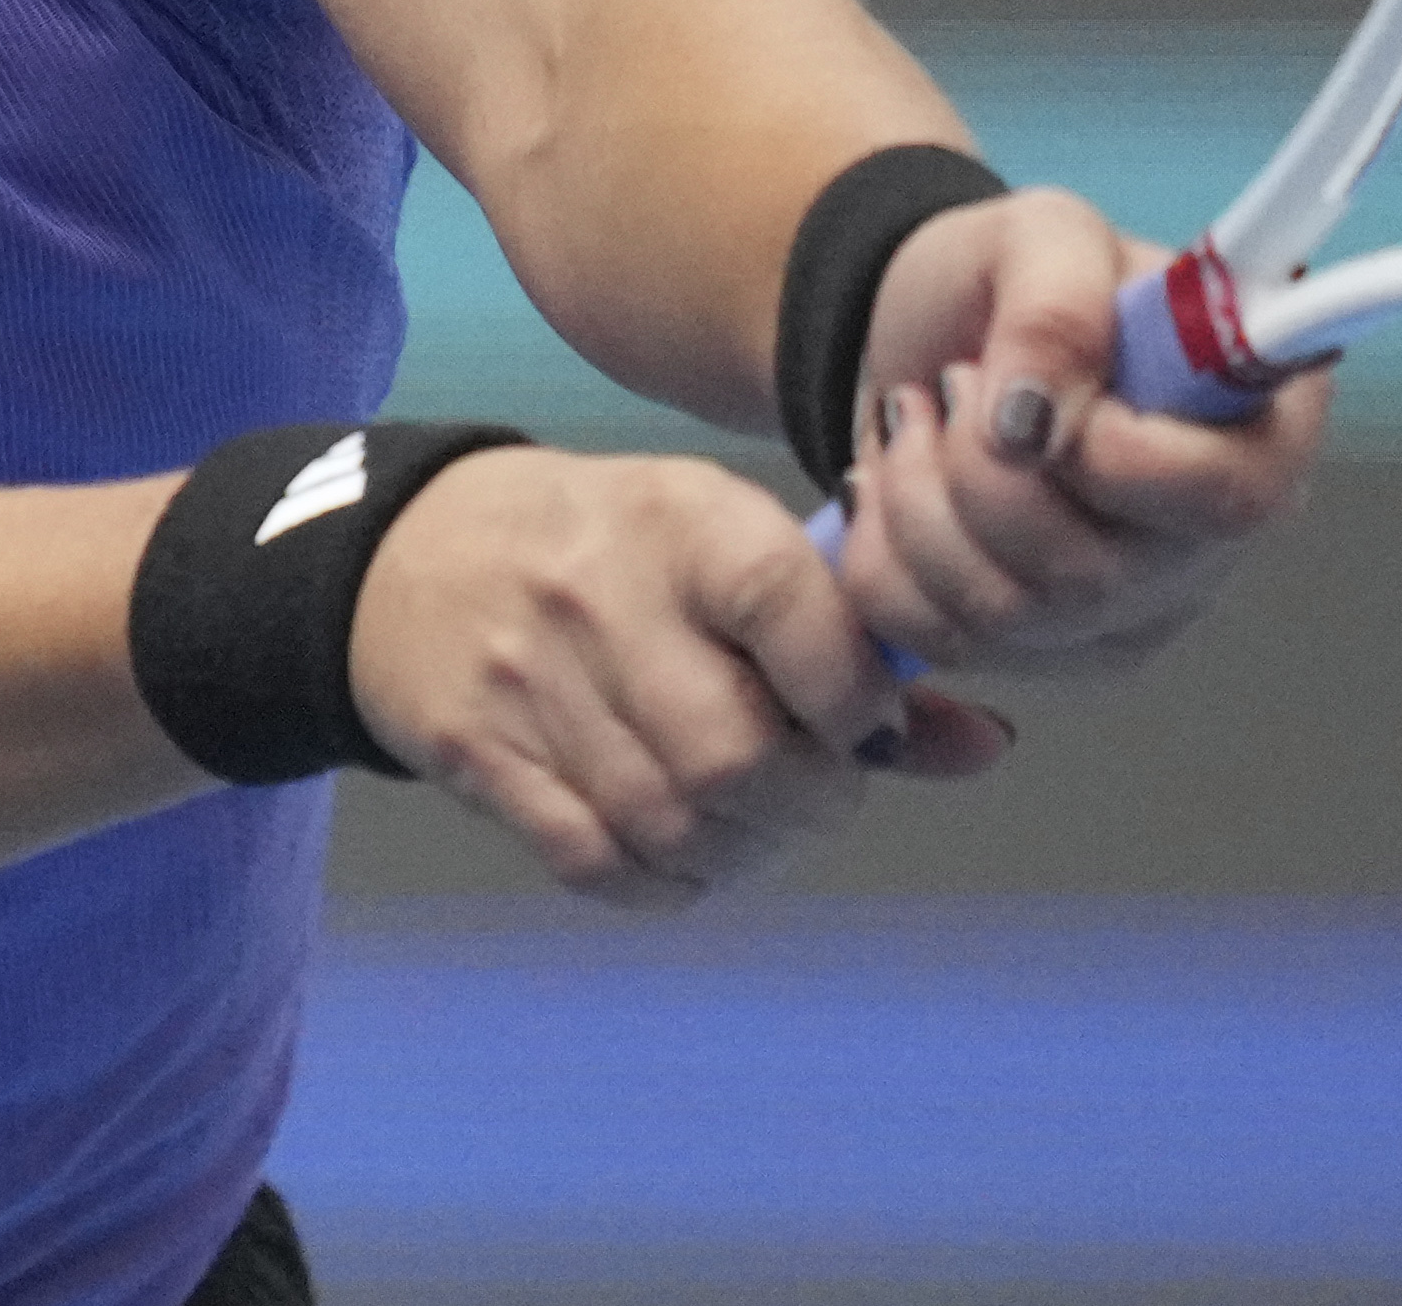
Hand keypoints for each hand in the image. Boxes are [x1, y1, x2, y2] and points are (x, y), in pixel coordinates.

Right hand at [348, 446, 1007, 907]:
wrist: (419, 550)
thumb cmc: (616, 549)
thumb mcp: (727, 544)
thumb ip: (850, 643)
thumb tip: (982, 745)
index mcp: (684, 520)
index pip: (794, 611)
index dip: (856, 698)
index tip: (870, 727)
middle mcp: (603, 597)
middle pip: (735, 756)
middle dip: (810, 804)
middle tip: (824, 792)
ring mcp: (532, 684)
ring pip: (672, 823)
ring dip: (746, 851)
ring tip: (760, 822)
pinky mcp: (482, 759)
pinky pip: (598, 863)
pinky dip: (667, 881)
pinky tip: (689, 850)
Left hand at [831, 188, 1328, 673]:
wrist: (931, 339)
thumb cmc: (1016, 284)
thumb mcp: (1041, 234)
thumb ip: (1056, 302)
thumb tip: (1031, 423)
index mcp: (1259, 429)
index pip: (1229, 498)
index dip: (1114, 458)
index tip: (1025, 391)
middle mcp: (1209, 541)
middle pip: (1093, 575)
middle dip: (976, 470)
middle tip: (953, 382)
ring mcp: (1127, 613)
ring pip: (1002, 615)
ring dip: (917, 499)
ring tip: (917, 418)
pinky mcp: (1042, 655)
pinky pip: (936, 639)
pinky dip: (882, 552)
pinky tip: (898, 484)